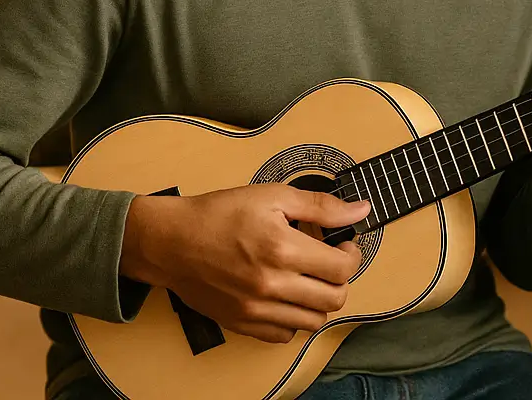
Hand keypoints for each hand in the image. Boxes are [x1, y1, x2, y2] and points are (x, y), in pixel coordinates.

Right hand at [120, 183, 368, 343]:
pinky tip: (287, 296)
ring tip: (309, 279)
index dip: (352, 254)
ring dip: (320, 301)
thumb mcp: (273, 196)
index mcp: (282, 249)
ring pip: (313, 322)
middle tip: (329, 262)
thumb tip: (360, 209)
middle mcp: (271, 285)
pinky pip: (284, 335)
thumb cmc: (218, 214)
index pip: (343, 268)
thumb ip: (321, 206)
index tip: (343, 244)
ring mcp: (255, 310)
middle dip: (340, 279)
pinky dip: (293, 319)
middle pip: (334, 299)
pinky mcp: (241, 324)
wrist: (170, 242)